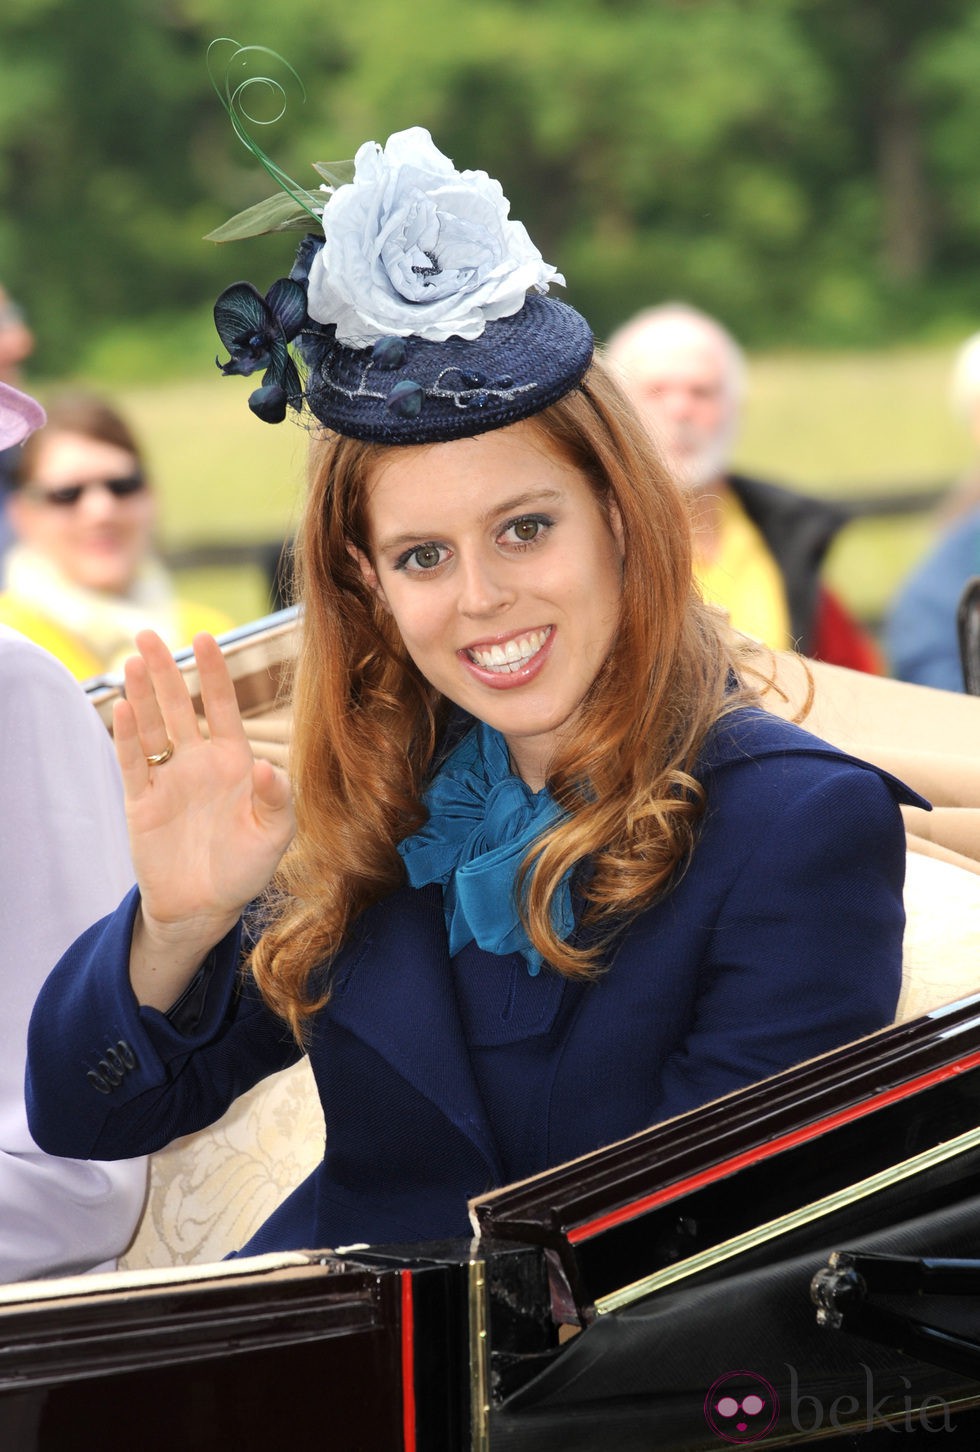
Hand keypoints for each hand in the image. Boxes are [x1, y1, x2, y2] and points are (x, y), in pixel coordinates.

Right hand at [113, 630, 295, 1006]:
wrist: (206, 907)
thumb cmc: (247, 868)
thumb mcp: (274, 836)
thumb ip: (276, 799)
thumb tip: (265, 766)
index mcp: (234, 762)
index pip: (222, 707)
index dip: (213, 673)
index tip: (203, 637)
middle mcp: (199, 762)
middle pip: (178, 707)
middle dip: (165, 671)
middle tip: (147, 633)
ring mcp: (169, 779)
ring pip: (152, 728)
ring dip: (142, 695)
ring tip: (133, 661)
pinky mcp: (143, 801)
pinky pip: (133, 763)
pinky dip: (126, 737)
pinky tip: (122, 709)